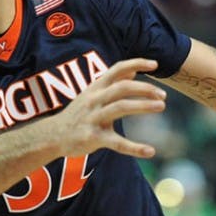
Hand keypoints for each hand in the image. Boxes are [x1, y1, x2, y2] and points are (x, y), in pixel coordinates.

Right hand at [50, 58, 166, 159]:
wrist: (53, 135)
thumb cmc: (77, 113)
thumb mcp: (92, 94)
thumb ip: (112, 83)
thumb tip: (133, 71)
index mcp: (96, 87)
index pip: (117, 69)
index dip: (136, 64)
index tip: (154, 64)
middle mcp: (95, 99)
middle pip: (122, 87)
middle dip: (145, 89)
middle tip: (163, 95)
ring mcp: (93, 118)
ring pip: (121, 107)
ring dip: (143, 106)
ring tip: (161, 106)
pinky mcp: (93, 138)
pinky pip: (117, 143)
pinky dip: (134, 148)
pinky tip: (150, 151)